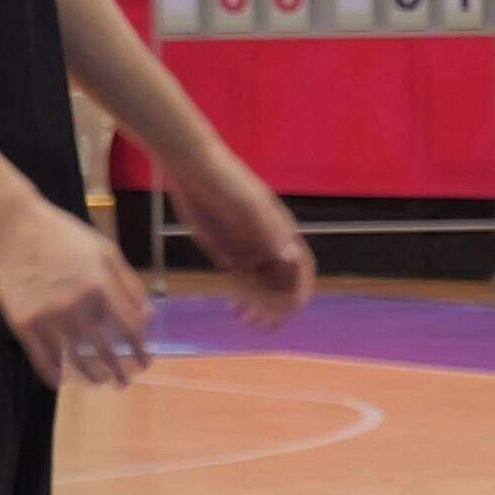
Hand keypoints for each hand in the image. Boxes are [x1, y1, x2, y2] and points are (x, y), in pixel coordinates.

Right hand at [0, 194, 157, 386]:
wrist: (11, 226)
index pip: (130, 328)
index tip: (144, 362)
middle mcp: (76, 303)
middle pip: (105, 349)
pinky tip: (61, 379)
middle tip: (124, 381)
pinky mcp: (23, 321)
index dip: (140, 350)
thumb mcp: (104, 250)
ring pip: (75, 358)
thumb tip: (148, 317)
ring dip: (90, 375)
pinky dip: (52, 373)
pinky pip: (41, 357)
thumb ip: (128, 283)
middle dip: (119, 370)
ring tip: (99, 380)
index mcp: (100, 284)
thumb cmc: (62, 235)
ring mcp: (48, 315)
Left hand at [166, 147, 313, 334]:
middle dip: (277, 305)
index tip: (292, 309)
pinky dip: (240, 296)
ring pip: (259, 284)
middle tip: (266, 325)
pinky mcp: (225, 250)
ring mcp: (247, 248)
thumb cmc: (228, 182)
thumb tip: (290, 256)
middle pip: (280, 281)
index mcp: (281, 231)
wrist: (195, 169)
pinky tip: (234, 309)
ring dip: (259, 305)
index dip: (300, 288)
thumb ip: (268, 231)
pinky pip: (238, 279)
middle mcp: (267, 243)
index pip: (299, 266)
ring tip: (249, 322)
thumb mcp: (249, 206)